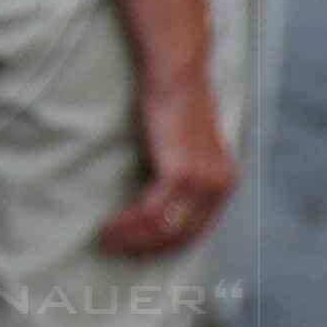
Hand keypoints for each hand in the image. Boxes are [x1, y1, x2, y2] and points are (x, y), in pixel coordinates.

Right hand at [101, 75, 234, 258]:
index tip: (131, 248)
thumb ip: (180, 173)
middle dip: (143, 247)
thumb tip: (156, 201)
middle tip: (111, 247)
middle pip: (180, 236)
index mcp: (223, 184)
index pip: (194, 231)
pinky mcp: (182, 173)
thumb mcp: (183, 147)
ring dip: (131, 238)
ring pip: (165, 229)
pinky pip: (154, 212)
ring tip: (104, 238)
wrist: (176, 78)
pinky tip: (108, 225)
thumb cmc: (171, 107)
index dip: (160, 245)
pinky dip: (128, 224)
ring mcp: (203, 182)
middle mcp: (219, 187)